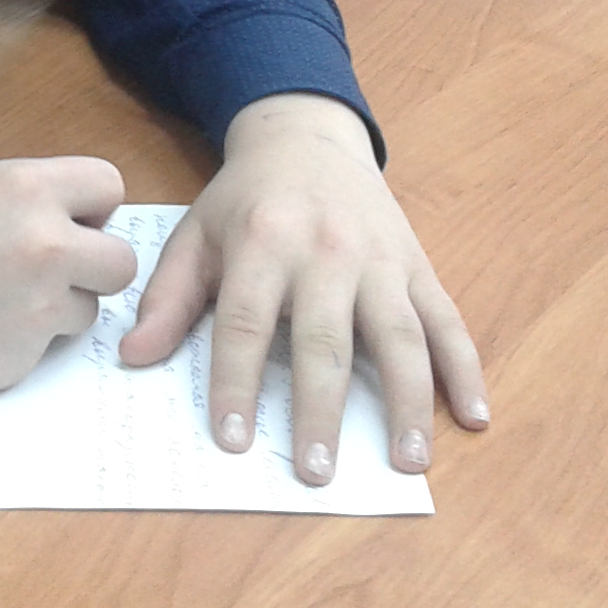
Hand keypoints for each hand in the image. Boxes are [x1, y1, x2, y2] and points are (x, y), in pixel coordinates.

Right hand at [0, 157, 137, 407]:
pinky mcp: (21, 361)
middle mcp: (44, 247)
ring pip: (86, 309)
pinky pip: (44, 345)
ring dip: (55, 304)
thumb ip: (16, 202)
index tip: (66, 216)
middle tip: (50, 265)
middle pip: (121, 260)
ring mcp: (36, 310)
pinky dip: (18, 337)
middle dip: (92, 262)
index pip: (108, 186)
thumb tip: (59, 220)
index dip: (89, 204)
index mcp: (24, 189)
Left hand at [120, 93, 486, 482]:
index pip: (245, 321)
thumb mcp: (195, 234)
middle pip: (325, 339)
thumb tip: (133, 358)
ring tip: (407, 460)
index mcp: (262, 242)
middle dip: (321, 410)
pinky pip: (448, 320)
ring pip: (400, 336)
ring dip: (407, 402)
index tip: (233, 439)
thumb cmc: (245, 200)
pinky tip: (474, 416)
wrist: (305, 136)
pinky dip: (466, 369)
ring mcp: (380, 259)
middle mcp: (325, 251)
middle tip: (316, 471)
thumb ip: (167, 298)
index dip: (237, 381)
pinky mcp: (418, 265)